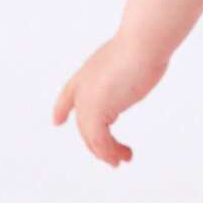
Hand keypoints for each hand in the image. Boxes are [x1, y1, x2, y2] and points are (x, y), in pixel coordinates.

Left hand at [52, 35, 168, 166]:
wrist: (143, 43)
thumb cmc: (144, 45)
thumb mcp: (129, 59)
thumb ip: (124, 73)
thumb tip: (133, 80)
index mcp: (88, 72)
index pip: (68, 94)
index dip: (63, 109)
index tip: (58, 121)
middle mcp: (83, 88)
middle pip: (84, 123)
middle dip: (98, 141)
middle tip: (115, 153)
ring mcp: (88, 101)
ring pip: (91, 136)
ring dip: (107, 151)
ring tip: (123, 159)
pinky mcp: (96, 114)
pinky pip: (100, 141)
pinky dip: (110, 152)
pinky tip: (122, 156)